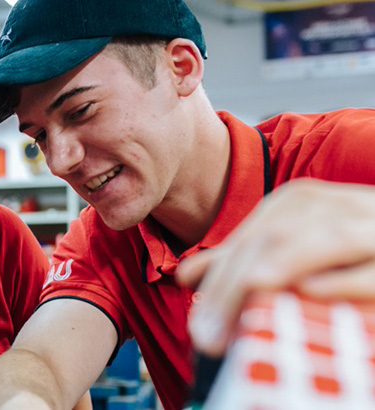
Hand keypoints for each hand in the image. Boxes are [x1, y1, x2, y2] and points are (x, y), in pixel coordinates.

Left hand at [178, 179, 374, 355]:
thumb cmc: (353, 255)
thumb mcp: (299, 248)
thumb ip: (249, 258)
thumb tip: (191, 274)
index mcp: (305, 203)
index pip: (254, 234)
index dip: (221, 272)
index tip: (194, 313)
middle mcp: (339, 206)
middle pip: (278, 238)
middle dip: (238, 285)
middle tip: (211, 333)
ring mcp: (373, 226)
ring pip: (325, 242)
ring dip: (283, 270)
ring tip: (248, 293)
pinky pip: (373, 269)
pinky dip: (345, 280)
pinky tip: (312, 292)